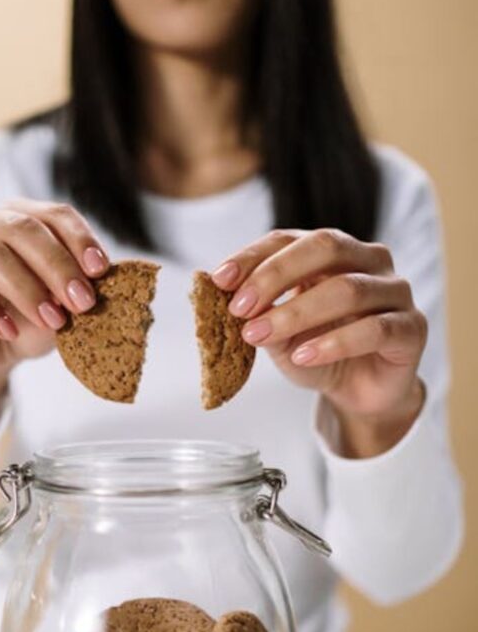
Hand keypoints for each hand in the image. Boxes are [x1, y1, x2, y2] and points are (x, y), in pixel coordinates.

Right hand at [0, 199, 108, 382]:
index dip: (79, 238)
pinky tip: (9, 331)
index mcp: (16, 216)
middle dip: (57, 266)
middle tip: (82, 303)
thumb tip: (113, 278)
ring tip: (52, 321)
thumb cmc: (27, 321)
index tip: (101, 270)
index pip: (52, 214)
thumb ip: (81, 286)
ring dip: (26, 289)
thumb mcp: (63, 304)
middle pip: (21, 228)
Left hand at [212, 228, 427, 456]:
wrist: (359, 392)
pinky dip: (334, 342)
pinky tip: (303, 356)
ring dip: (297, 312)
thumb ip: (259, 315)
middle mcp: (369, 260)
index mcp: (332, 251)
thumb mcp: (279, 335)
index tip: (220, 280)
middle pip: (325, 247)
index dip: (253, 256)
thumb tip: (225, 299)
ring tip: (261, 335)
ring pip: (348, 289)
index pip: (290, 238)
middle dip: (275, 275)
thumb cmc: (317, 352)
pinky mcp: (411, 328)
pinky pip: (375, 329)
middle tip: (240, 307)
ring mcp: (395, 291)